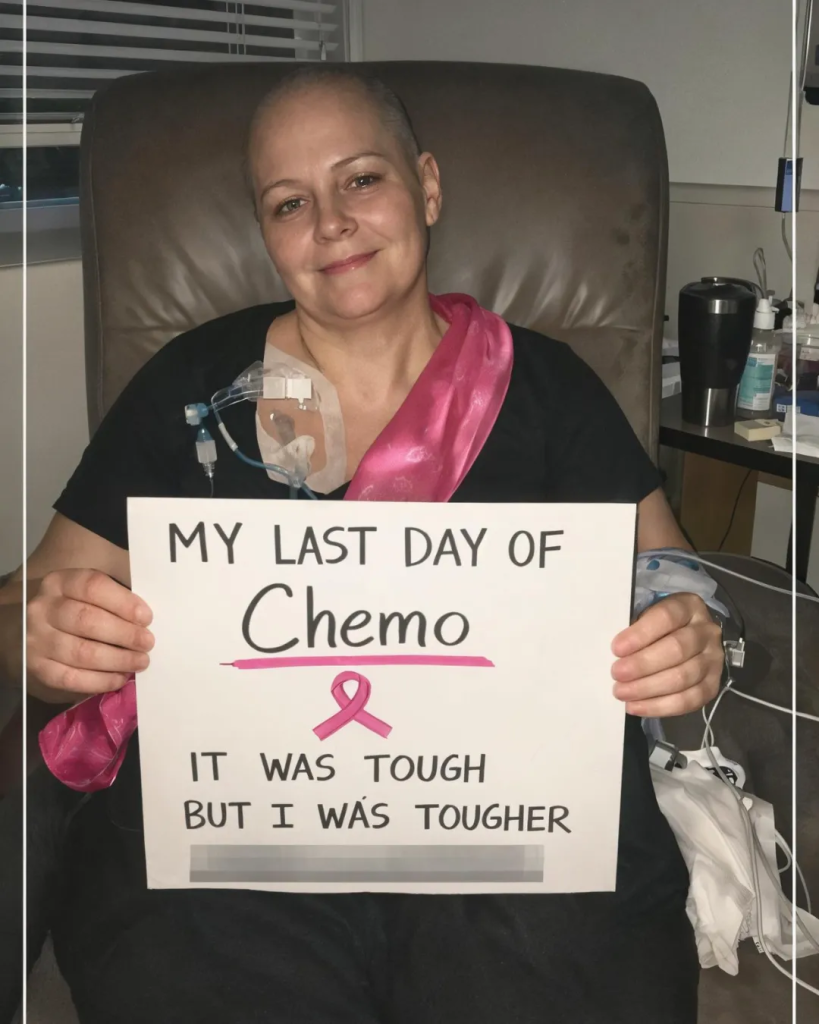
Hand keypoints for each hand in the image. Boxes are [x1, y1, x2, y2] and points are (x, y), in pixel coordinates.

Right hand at [26, 569, 153, 702]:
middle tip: (148, 643)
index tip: (147, 617)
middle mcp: (43, 608)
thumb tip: (154, 604)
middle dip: (124, 634)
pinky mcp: (37, 668)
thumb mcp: (96, 587)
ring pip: (81, 652)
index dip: (123, 602)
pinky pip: (70, 678)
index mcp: (61, 582)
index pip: (92, 586)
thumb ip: (122, 589)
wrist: (38, 629)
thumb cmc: (82, 605)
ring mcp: (36, 640)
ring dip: (117, 660)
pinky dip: (100, 681)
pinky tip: (119, 678)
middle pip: (86, 620)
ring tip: (140, 662)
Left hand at [610, 593, 722, 716]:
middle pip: (677, 649)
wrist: (687, 636)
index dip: (640, 634)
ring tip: (622, 692)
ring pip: (683, 678)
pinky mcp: (713, 684)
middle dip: (642, 664)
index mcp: (688, 606)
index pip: (666, 618)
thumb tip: (615, 653)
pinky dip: (660, 707)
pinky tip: (636, 707)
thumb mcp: (647, 616)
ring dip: (648, 688)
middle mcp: (706, 632)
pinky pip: (690, 700)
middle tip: (617, 674)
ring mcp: (713, 659)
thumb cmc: (658, 626)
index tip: (616, 649)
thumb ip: (635, 629)